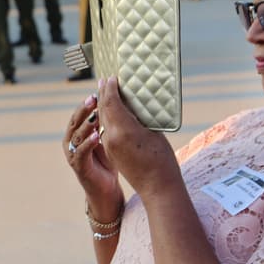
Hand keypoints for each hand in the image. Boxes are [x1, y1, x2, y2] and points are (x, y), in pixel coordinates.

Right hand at [64, 93, 122, 219]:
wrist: (105, 191)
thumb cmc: (107, 164)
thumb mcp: (108, 140)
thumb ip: (107, 125)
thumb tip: (120, 103)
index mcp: (77, 134)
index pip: (81, 114)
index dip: (88, 102)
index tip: (98, 90)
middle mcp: (71, 142)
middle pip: (75, 121)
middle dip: (84, 109)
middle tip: (93, 97)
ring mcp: (73, 155)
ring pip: (76, 135)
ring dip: (86, 123)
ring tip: (95, 114)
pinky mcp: (79, 167)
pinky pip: (81, 152)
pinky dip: (88, 143)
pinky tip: (96, 135)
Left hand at [94, 76, 175, 195]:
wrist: (156, 186)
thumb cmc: (162, 159)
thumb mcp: (153, 132)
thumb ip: (139, 118)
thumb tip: (133, 105)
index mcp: (123, 130)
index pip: (111, 103)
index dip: (110, 89)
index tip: (111, 77)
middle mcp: (111, 137)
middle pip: (103, 110)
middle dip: (103, 94)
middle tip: (104, 80)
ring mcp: (109, 146)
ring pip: (102, 120)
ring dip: (102, 106)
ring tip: (105, 93)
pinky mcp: (110, 152)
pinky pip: (105, 130)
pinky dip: (106, 118)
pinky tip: (110, 114)